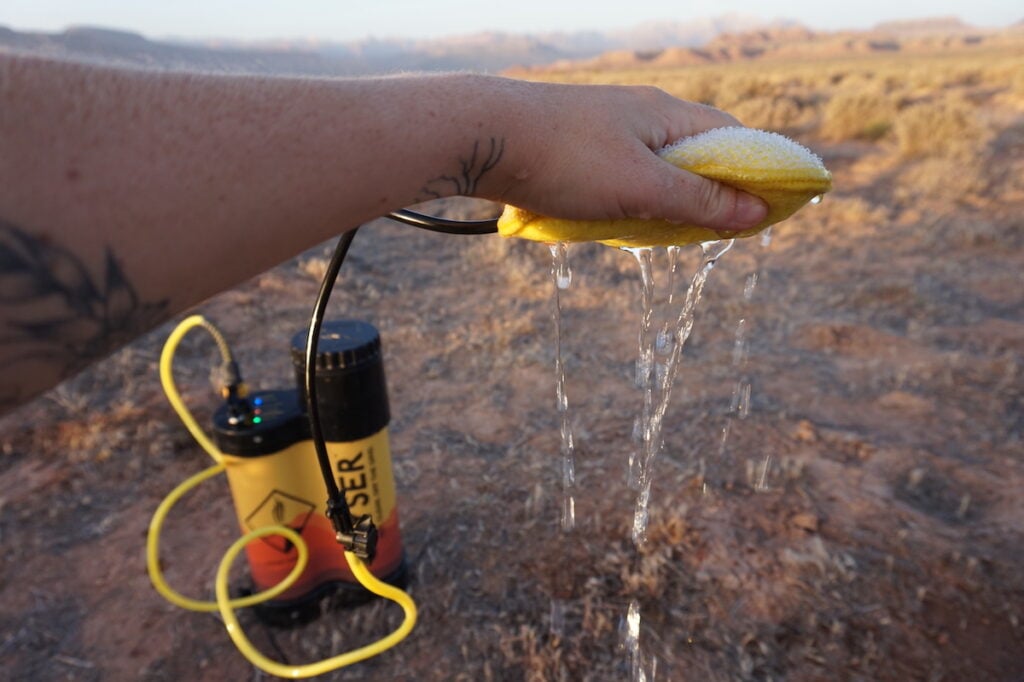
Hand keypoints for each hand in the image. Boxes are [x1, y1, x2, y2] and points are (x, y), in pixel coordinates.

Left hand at [488, 82, 767, 230]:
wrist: (482, 138)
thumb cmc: (565, 158)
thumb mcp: (641, 187)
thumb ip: (700, 200)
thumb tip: (756, 210)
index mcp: (668, 114)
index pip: (733, 139)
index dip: (755, 176)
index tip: (765, 213)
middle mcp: (643, 115)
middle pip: (696, 157)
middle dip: (707, 197)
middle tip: (706, 234)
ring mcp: (609, 131)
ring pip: (657, 171)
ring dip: (665, 204)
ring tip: (656, 232)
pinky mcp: (580, 149)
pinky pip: (623, 178)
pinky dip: (631, 202)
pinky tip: (617, 221)